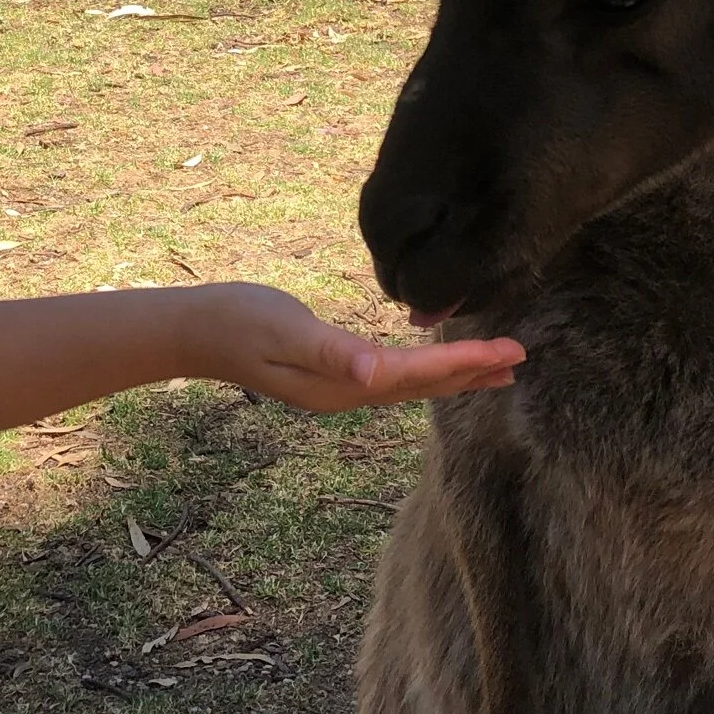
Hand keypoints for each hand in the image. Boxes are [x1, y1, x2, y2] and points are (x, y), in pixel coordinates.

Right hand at [194, 281, 522, 410]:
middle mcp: (346, 394)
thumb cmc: (236, 320)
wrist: (193, 331)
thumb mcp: (283, 330)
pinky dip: (422, 371)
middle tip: (519, 360)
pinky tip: (430, 365)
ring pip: (409, 387)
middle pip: (422, 388)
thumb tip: (373, 373)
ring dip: (452, 377)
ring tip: (494, 372)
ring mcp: (337, 388)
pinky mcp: (329, 375)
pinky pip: (389, 378)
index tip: (510, 354)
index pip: (417, 377)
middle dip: (471, 374)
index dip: (466, 364)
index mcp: (342, 385)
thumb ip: (329, 351)